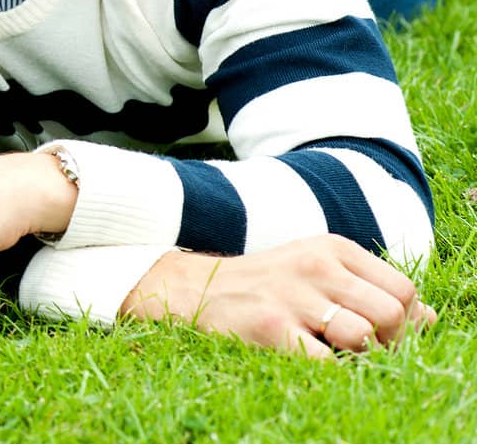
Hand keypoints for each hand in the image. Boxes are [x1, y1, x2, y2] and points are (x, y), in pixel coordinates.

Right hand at [121, 234, 436, 357]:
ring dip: (359, 358)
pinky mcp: (271, 328)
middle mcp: (315, 265)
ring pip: (364, 336)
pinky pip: (327, 363)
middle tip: (363, 351)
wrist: (192, 289)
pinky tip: (311, 363)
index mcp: (331, 248)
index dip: (406, 320)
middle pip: (392, 312)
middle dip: (390, 342)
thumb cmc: (264, 286)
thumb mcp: (317, 272)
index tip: (383, 334)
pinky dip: (329, 372)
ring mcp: (293, 296)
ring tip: (335, 355)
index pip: (402, 288)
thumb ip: (370, 290)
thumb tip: (428, 318)